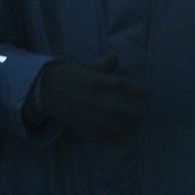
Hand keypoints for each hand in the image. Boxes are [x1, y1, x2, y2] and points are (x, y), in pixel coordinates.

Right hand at [31, 57, 148, 139]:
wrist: (47, 91)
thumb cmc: (69, 75)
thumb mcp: (84, 65)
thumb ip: (102, 64)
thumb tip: (115, 56)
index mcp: (91, 80)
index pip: (117, 84)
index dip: (134, 89)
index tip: (148, 93)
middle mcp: (89, 98)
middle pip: (114, 108)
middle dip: (132, 113)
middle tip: (146, 114)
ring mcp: (84, 114)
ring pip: (109, 124)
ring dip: (126, 127)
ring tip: (138, 126)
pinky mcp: (81, 126)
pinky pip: (100, 135)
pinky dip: (113, 138)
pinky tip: (124, 138)